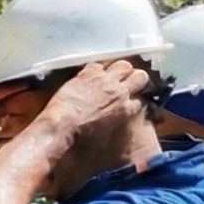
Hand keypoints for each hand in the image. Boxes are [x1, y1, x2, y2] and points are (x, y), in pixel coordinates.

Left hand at [30, 60, 150, 148]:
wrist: (62, 127)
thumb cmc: (82, 138)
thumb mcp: (108, 138)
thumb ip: (119, 127)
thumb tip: (120, 125)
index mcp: (127, 110)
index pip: (141, 99)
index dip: (136, 98)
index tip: (131, 99)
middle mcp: (120, 92)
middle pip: (140, 76)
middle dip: (135, 78)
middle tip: (127, 82)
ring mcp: (105, 81)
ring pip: (123, 65)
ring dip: (120, 69)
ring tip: (113, 74)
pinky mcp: (88, 74)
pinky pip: (99, 64)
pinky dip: (97, 69)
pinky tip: (92, 74)